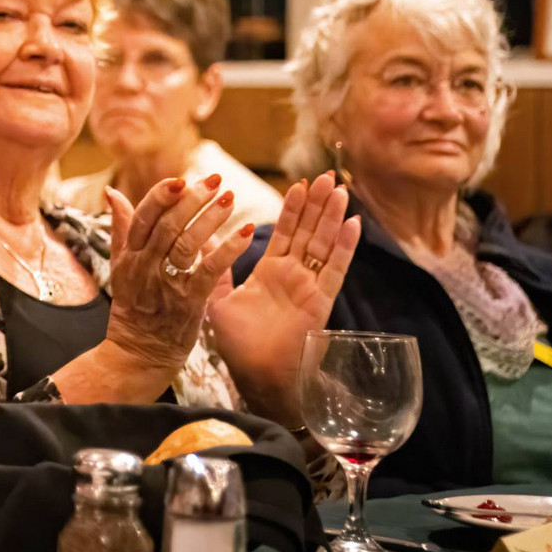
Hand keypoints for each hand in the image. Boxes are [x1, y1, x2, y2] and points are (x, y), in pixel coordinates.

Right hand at [102, 176, 251, 375]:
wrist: (139, 352)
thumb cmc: (134, 306)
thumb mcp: (120, 265)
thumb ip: (121, 228)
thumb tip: (111, 191)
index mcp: (129, 255)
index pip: (143, 217)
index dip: (161, 196)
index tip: (180, 178)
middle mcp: (145, 266)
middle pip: (168, 225)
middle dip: (193, 200)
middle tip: (216, 181)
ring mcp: (167, 284)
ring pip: (189, 243)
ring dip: (211, 219)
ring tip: (230, 199)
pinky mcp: (189, 301)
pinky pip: (210, 270)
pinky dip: (229, 249)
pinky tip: (247, 232)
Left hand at [206, 173, 360, 425]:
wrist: (255, 377)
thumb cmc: (238, 345)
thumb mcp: (217, 299)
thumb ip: (213, 268)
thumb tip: (198, 238)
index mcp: (270, 273)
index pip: (285, 233)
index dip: (294, 209)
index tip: (300, 183)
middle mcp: (293, 277)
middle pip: (309, 232)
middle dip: (318, 204)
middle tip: (327, 175)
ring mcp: (309, 287)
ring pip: (324, 244)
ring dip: (332, 217)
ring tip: (340, 189)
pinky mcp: (319, 301)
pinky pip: (334, 269)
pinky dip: (344, 246)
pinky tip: (353, 223)